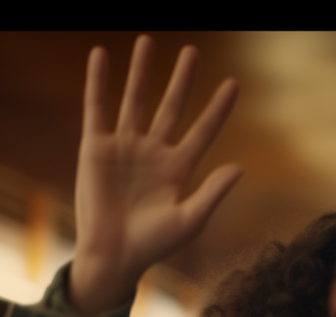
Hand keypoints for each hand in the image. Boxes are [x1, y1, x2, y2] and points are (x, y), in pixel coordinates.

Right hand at [69, 35, 242, 315]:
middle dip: (182, 79)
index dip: (217, 108)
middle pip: (171, 107)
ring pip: (136, 100)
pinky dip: (98, 82)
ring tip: (148, 40)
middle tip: (192, 50)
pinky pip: (97, 108)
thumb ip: (213, 193)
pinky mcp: (95, 148)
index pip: (203, 130)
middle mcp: (153, 152)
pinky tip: (101, 56)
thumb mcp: (190, 220)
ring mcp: (125, 147)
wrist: (114, 256)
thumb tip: (240, 168)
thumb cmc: (154, 245)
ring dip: (142, 72)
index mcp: (179, 168)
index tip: (233, 84)